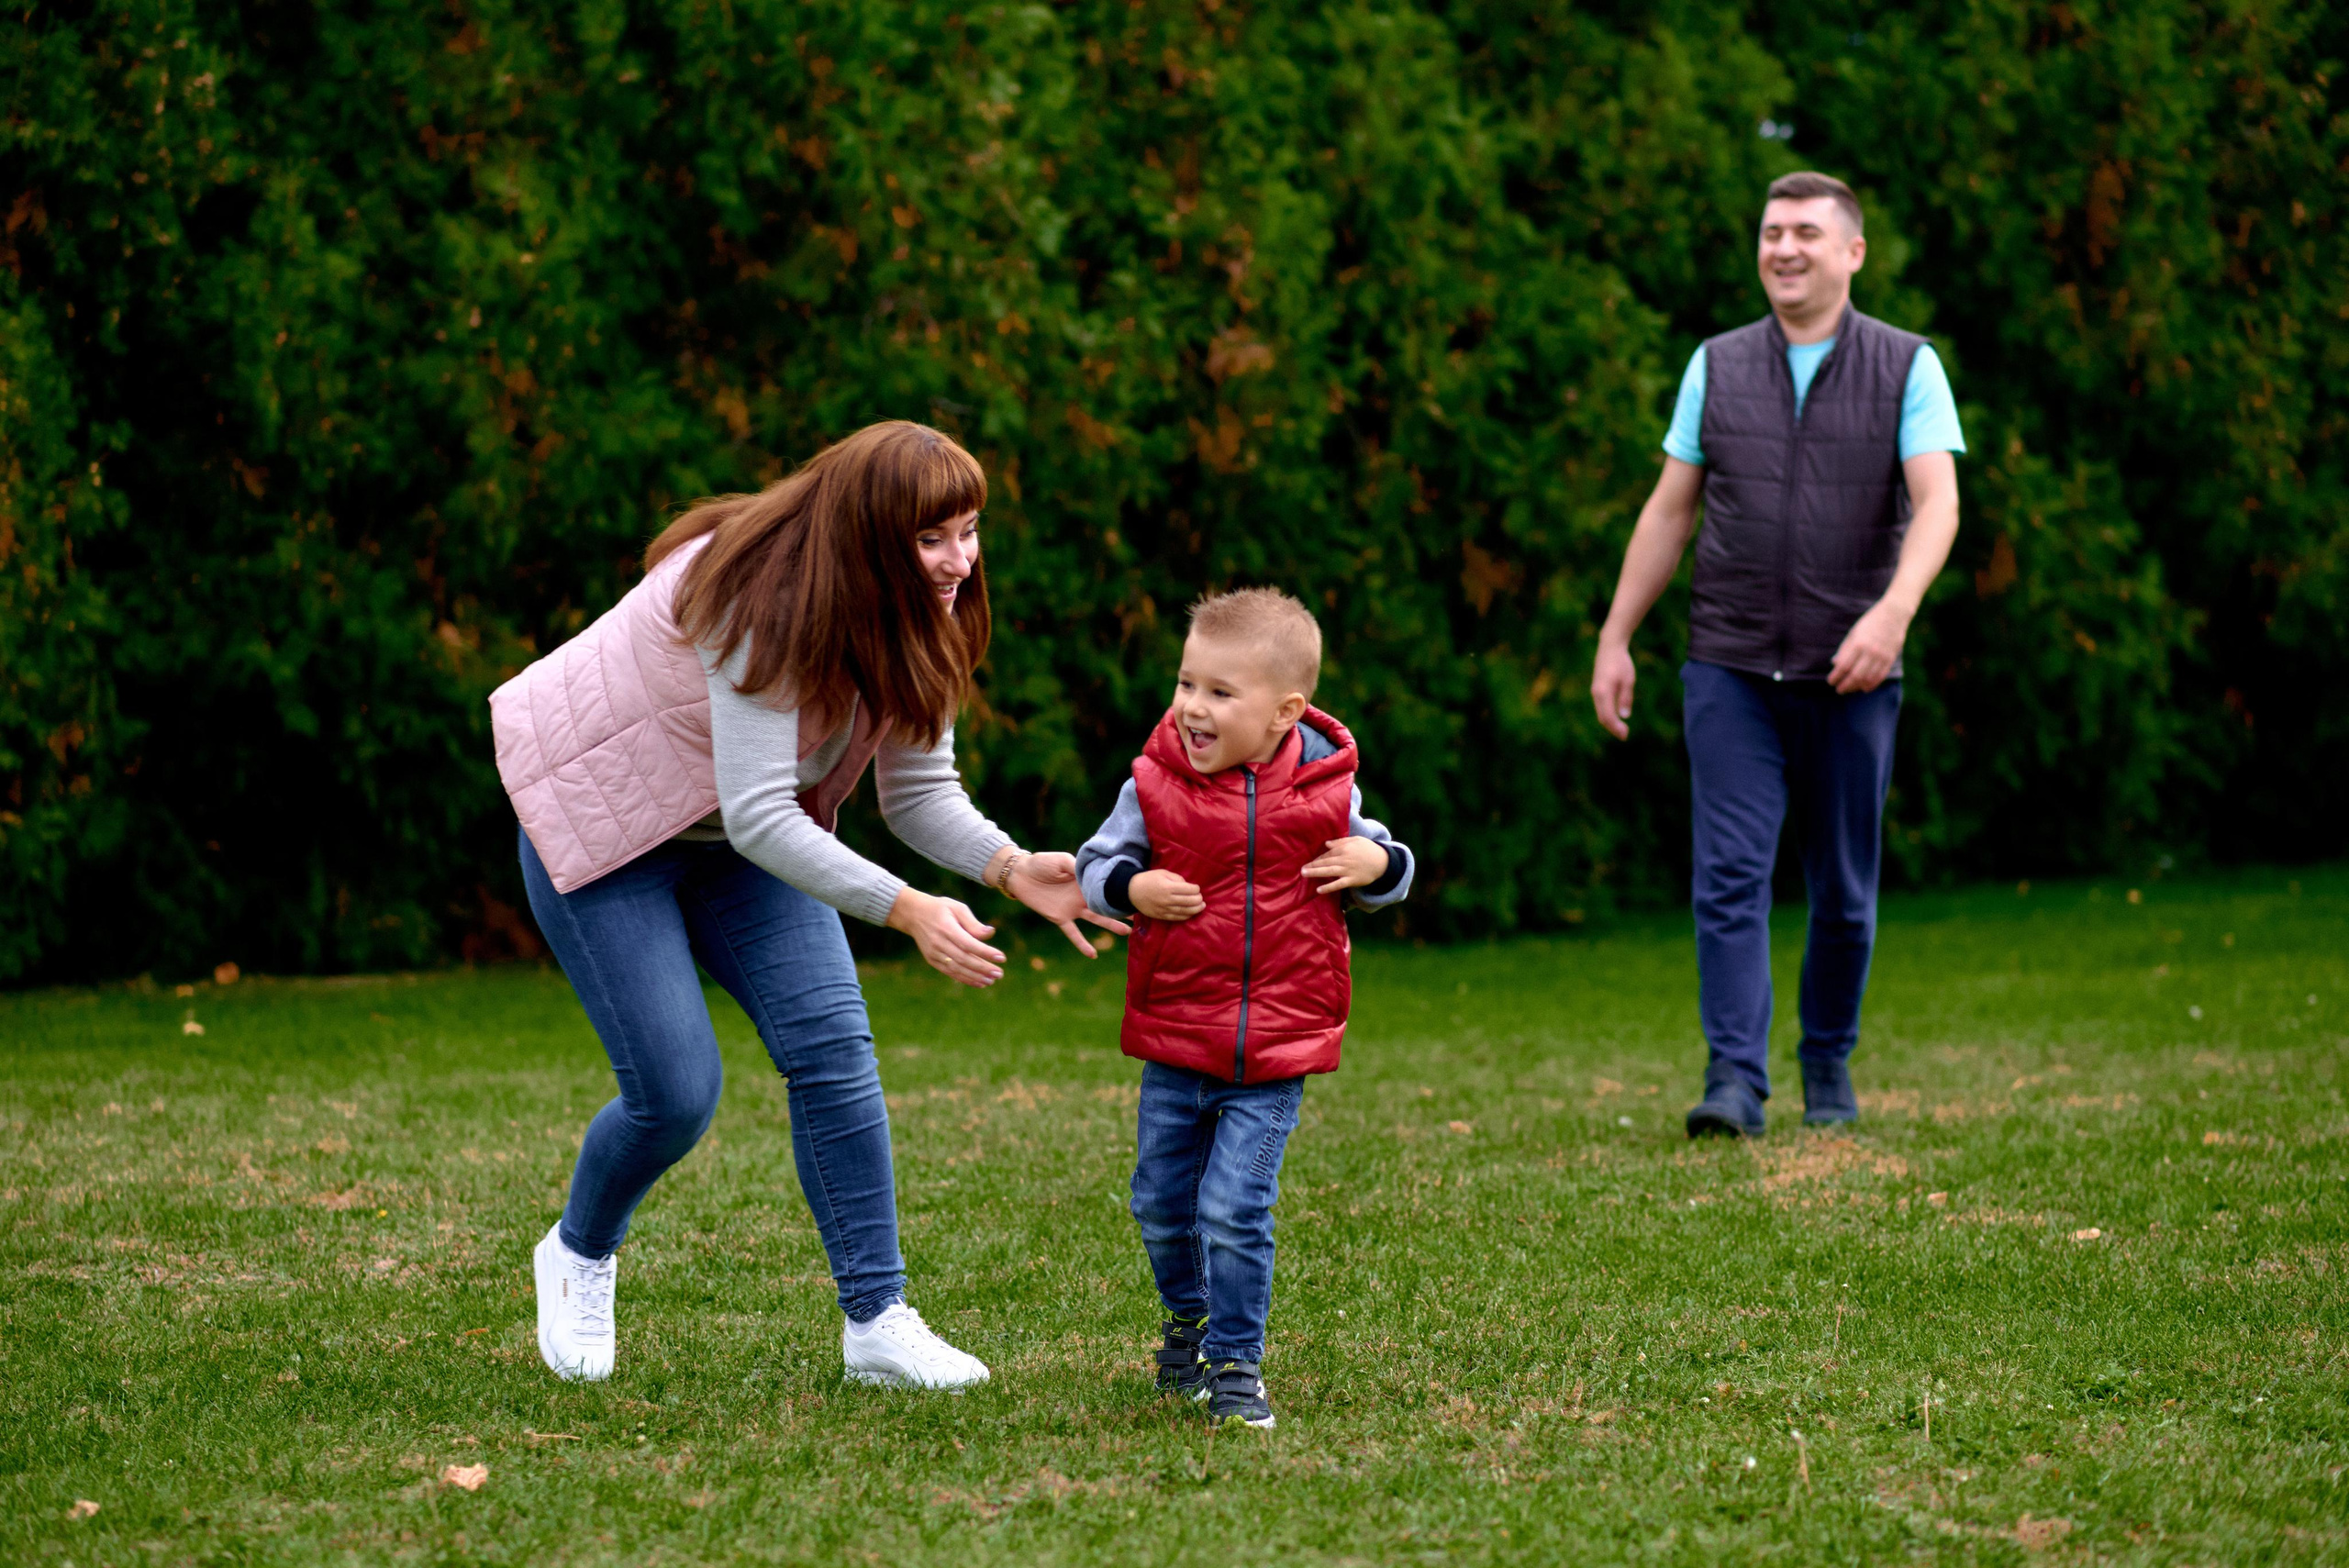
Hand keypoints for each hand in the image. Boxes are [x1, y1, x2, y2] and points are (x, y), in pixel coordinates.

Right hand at [886, 888, 1004, 987]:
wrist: (913, 914)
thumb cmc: (941, 909)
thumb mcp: (957, 908)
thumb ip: (973, 923)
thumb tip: (991, 933)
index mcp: (947, 928)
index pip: (968, 944)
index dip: (985, 952)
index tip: (1002, 958)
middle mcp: (939, 943)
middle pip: (964, 959)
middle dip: (983, 968)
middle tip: (999, 974)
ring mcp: (934, 953)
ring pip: (957, 969)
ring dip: (976, 977)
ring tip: (992, 980)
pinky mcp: (932, 960)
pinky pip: (950, 972)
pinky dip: (965, 979)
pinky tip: (979, 983)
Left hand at [1005, 850, 1132, 956]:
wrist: (1020, 875)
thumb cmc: (1041, 863)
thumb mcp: (1061, 860)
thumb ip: (1076, 867)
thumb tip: (1092, 872)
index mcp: (1085, 880)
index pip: (1107, 885)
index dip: (1121, 888)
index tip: (1140, 891)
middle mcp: (1083, 895)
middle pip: (1107, 904)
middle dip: (1124, 908)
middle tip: (1145, 913)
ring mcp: (1073, 908)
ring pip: (1097, 919)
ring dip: (1111, 925)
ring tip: (1128, 933)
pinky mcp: (1060, 918)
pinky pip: (1073, 933)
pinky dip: (1082, 944)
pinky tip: (1093, 955)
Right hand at [1129, 869, 1203, 921]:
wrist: (1132, 891)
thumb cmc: (1149, 879)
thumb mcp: (1163, 873)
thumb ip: (1177, 878)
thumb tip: (1188, 886)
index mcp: (1168, 887)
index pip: (1188, 889)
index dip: (1196, 889)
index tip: (1197, 888)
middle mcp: (1167, 899)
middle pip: (1188, 901)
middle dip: (1198, 900)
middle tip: (1201, 898)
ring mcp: (1164, 909)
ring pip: (1184, 911)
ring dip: (1195, 909)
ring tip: (1201, 906)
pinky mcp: (1161, 916)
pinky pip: (1176, 918)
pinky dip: (1186, 916)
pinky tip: (1191, 913)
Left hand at [1303, 835, 1388, 894]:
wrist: (1384, 862)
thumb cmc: (1369, 849)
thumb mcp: (1356, 840)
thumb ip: (1341, 841)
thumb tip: (1326, 844)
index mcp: (1345, 848)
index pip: (1328, 853)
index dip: (1319, 858)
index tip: (1311, 861)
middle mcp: (1344, 859)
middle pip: (1325, 861)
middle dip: (1313, 864)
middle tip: (1301, 868)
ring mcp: (1348, 870)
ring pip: (1329, 871)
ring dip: (1316, 872)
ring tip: (1304, 874)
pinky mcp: (1352, 880)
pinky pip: (1338, 884)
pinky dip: (1328, 887)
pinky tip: (1319, 890)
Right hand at [1591, 637, 1635, 739]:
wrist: (1609, 647)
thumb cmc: (1621, 662)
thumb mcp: (1628, 680)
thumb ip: (1625, 698)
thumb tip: (1624, 716)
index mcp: (1603, 692)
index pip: (1608, 716)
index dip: (1616, 728)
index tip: (1626, 735)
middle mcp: (1596, 694)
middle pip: (1602, 718)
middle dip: (1613, 728)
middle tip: (1625, 736)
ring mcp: (1595, 692)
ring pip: (1600, 713)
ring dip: (1610, 723)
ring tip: (1622, 729)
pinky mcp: (1597, 690)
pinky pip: (1601, 707)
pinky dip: (1608, 715)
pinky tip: (1616, 718)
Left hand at [1827, 597, 1913, 693]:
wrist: (1894, 614)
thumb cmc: (1870, 622)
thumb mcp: (1854, 632)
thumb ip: (1845, 649)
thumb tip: (1835, 664)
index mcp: (1858, 643)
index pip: (1843, 666)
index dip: (1836, 676)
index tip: (1831, 681)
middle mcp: (1870, 651)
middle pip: (1855, 675)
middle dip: (1845, 685)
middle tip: (1839, 690)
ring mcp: (1882, 656)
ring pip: (1868, 678)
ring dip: (1857, 687)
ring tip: (1850, 689)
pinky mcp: (1890, 658)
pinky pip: (1880, 676)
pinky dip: (1872, 684)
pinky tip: (1864, 687)